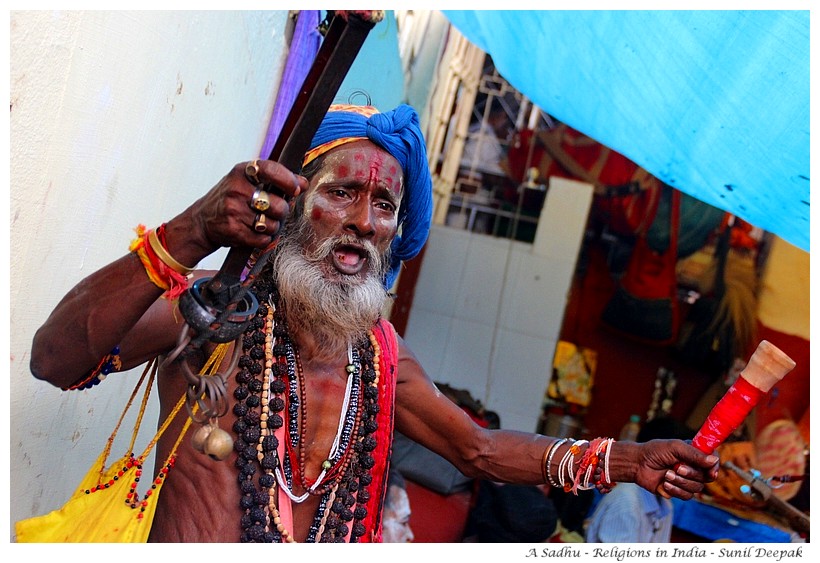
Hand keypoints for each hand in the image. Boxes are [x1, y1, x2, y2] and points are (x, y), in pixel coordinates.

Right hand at [167, 160, 307, 262]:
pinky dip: (262, 239)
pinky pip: (263, 239)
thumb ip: (276, 180)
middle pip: (278, 206)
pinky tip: (252, 232)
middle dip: (281, 212)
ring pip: (272, 225)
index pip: (271, 170)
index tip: (295, 190)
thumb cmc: (230, 199)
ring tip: (258, 222)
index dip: (288, 181)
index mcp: (242, 172)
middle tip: (271, 212)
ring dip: (271, 227)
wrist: (201, 221)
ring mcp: (233, 210)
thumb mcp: (248, 182)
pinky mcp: (233, 230)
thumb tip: (303, 183)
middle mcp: (237, 189)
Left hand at [633, 439, 718, 499]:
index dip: (714, 467)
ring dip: (681, 482)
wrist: (637, 464)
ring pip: (696, 489)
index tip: (711, 472)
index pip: (712, 462)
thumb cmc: (655, 451)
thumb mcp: (675, 448)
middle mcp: (692, 468)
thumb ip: (694, 454)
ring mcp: (686, 480)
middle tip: (677, 468)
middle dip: (691, 474)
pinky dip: (675, 490)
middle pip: (706, 478)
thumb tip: (714, 460)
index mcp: (694, 455)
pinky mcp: (678, 491)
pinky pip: (686, 496)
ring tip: (666, 474)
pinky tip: (664, 484)